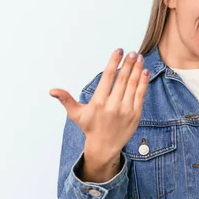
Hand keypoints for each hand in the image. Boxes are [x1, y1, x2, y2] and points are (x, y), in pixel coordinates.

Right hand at [49, 48, 149, 168]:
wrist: (104, 146)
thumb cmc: (90, 127)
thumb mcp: (76, 114)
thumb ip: (66, 100)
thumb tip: (52, 91)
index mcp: (98, 102)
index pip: (108, 77)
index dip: (114, 62)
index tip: (119, 51)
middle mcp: (112, 106)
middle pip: (122, 80)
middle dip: (128, 64)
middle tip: (132, 52)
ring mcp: (126, 110)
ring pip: (133, 86)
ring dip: (137, 70)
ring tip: (139, 58)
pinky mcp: (135, 115)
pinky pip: (141, 95)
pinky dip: (143, 83)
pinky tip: (145, 72)